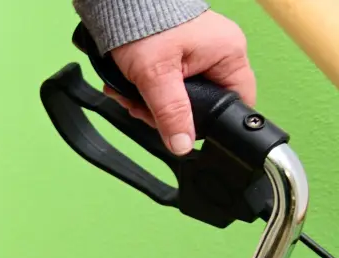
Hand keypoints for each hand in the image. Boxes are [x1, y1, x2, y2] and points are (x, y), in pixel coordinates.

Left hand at [109, 10, 255, 154]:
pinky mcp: (179, 54)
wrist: (120, 5)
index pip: (235, 102)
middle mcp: (218, 53)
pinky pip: (167, 84)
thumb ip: (171, 113)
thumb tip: (183, 145)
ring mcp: (198, 53)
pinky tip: (128, 87)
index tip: (182, 129)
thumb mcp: (156, 76)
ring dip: (150, 102)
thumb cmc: (144, 25)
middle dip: (166, 113)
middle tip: (142, 108)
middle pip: (202, 104)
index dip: (210, 121)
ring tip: (129, 94)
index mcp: (228, 54)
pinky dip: (146, 89)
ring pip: (180, 97)